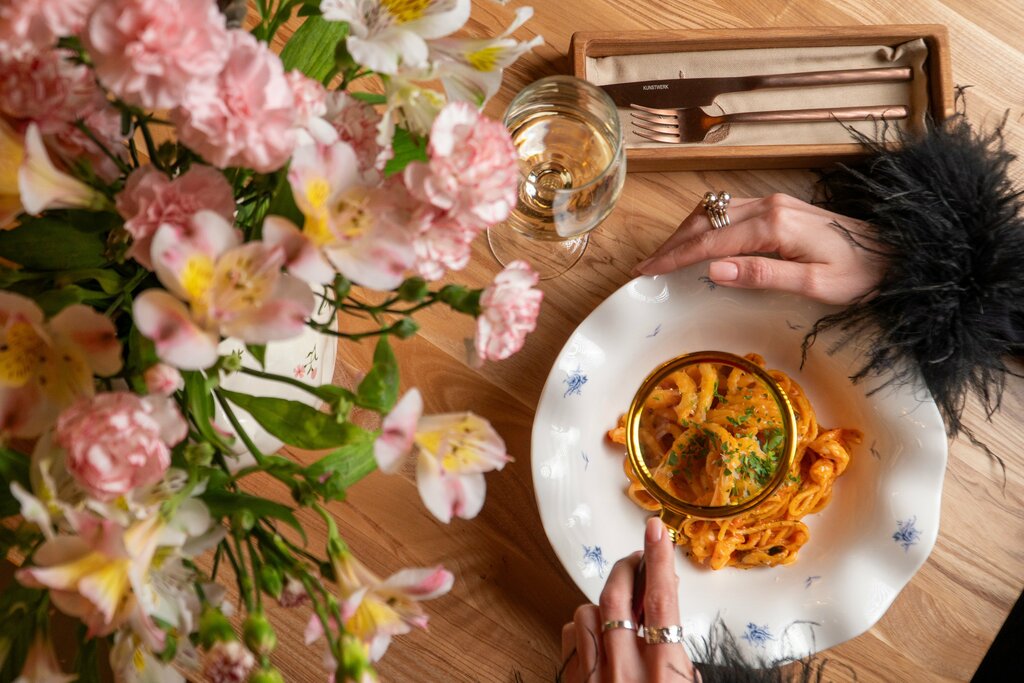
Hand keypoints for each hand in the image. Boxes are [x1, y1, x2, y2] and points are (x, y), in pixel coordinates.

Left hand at [560, 518, 698, 682]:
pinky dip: (584, 627)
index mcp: (663, 675)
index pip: (660, 602)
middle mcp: (625, 673)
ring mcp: (594, 679)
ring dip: (604, 604)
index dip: (658, 560)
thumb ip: (677, 651)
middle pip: (616, 597)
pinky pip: (570, 638)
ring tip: (622, 612)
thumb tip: (665, 605)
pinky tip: (599, 635)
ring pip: (586, 612)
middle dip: (627, 567)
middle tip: (638, 558)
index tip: (657, 530)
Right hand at [634, 193, 885, 305]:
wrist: (895, 254)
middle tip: (647, 266)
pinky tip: (699, 241)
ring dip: (687, 231)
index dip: (675, 257)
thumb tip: (715, 270)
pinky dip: (706, 225)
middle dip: (673, 243)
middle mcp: (770, 205)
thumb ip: (762, 275)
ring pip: (715, 211)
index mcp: (774, 225)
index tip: (647, 271)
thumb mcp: (813, 285)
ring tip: (666, 256)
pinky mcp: (780, 207)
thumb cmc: (859, 275)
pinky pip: (730, 211)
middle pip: (706, 219)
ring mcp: (775, 202)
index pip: (711, 240)